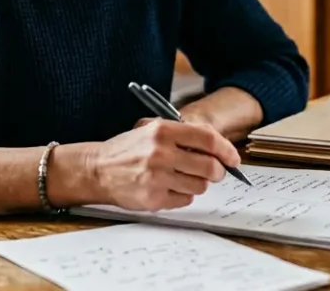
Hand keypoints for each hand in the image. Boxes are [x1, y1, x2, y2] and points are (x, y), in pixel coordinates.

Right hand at [59, 119, 240, 211]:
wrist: (97, 169)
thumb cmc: (128, 149)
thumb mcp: (151, 129)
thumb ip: (183, 134)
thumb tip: (218, 147)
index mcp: (163, 131)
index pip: (208, 140)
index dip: (226, 150)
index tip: (233, 158)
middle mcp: (160, 153)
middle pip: (209, 167)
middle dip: (218, 171)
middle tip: (215, 172)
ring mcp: (157, 178)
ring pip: (200, 186)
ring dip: (198, 183)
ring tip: (183, 177)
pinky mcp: (153, 198)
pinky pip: (185, 199)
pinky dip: (183, 195)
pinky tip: (169, 187)